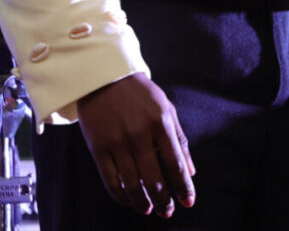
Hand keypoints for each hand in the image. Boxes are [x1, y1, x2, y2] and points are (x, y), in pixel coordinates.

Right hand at [75, 73, 195, 217]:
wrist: (103, 77)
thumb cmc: (139, 93)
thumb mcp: (165, 108)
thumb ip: (179, 139)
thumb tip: (190, 171)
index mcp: (160, 122)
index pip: (175, 163)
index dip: (183, 187)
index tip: (188, 202)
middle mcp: (139, 134)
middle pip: (154, 179)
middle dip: (164, 201)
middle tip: (168, 211)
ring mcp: (117, 142)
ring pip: (132, 185)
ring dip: (143, 203)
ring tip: (150, 210)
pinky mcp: (98, 149)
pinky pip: (110, 181)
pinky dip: (121, 197)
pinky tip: (129, 200)